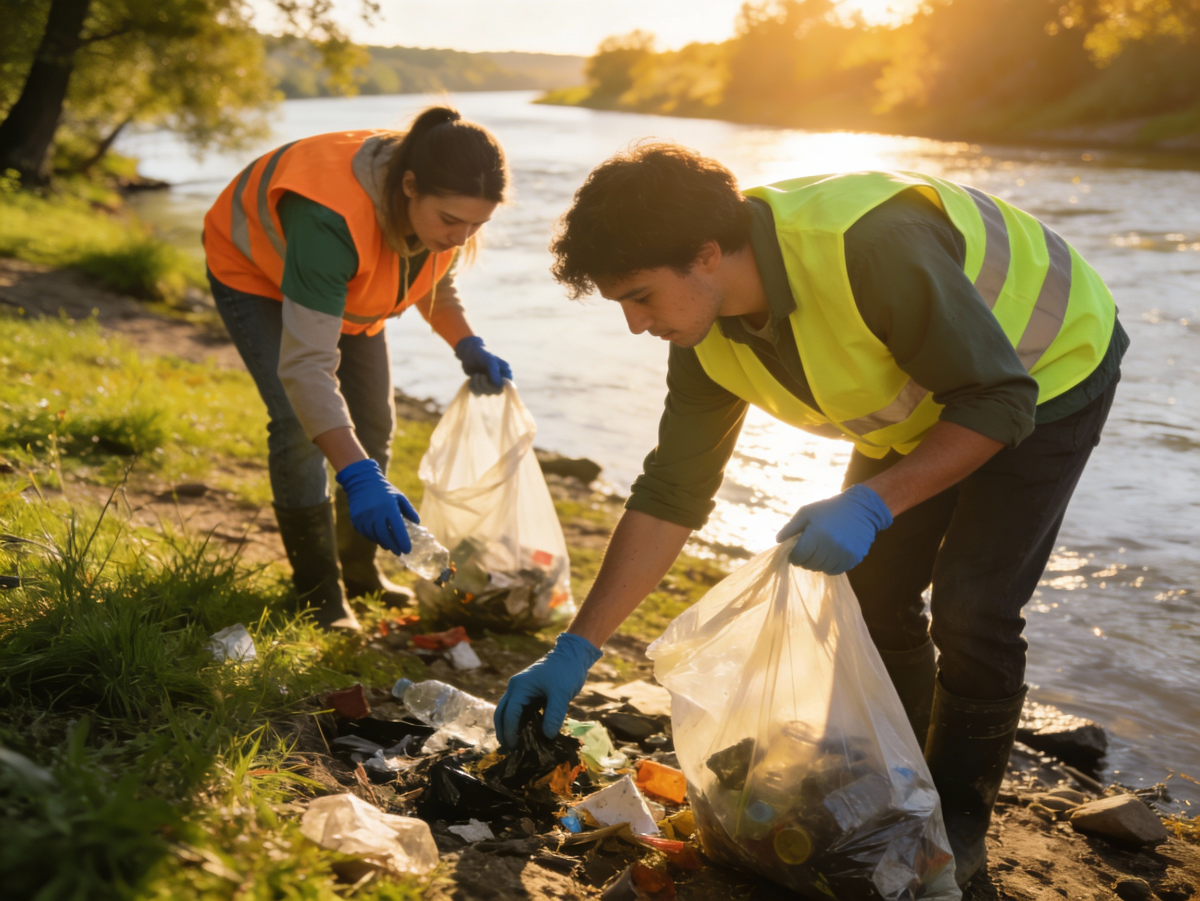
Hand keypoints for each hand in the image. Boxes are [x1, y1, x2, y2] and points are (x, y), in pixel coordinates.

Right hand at [335, 458, 418, 555]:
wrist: (362, 481)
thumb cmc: (385, 490)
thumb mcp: (400, 497)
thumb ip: (409, 510)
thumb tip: (417, 523)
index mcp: (389, 507)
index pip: (398, 529)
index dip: (403, 542)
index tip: (408, 550)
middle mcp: (376, 513)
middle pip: (385, 536)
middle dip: (394, 546)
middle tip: (399, 552)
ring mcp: (364, 517)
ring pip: (375, 537)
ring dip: (384, 543)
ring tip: (390, 546)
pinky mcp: (356, 520)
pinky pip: (366, 534)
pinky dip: (373, 538)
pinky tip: (379, 538)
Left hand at [454, 335, 511, 393]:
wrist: (469, 353)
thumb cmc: (482, 354)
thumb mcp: (490, 360)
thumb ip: (495, 371)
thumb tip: (498, 385)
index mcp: (506, 373)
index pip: (504, 387)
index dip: (495, 386)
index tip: (487, 377)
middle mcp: (500, 380)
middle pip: (495, 392)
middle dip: (484, 384)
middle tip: (479, 375)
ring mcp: (491, 383)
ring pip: (486, 393)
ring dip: (477, 385)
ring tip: (475, 375)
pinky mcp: (482, 386)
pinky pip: (478, 393)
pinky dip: (473, 387)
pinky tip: (471, 379)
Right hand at [494, 632, 601, 748]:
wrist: (573, 655)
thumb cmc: (566, 671)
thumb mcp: (561, 694)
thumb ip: (554, 715)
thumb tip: (547, 736)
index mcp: (519, 687)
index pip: (509, 714)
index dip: (510, 732)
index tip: (514, 748)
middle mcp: (516, 688)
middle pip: (502, 713)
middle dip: (503, 731)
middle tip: (508, 750)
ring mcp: (522, 689)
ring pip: (509, 712)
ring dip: (510, 728)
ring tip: (515, 746)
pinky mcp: (530, 693)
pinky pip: (520, 710)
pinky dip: (520, 722)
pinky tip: (526, 734)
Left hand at [776, 483, 893, 574]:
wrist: (861, 508)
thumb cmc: (830, 509)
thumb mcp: (807, 512)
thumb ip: (791, 527)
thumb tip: (778, 541)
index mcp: (817, 533)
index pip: (799, 556)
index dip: (793, 556)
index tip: (794, 552)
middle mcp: (831, 546)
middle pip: (810, 564)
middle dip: (804, 560)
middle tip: (806, 552)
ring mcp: (844, 554)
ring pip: (822, 569)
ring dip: (817, 564)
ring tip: (819, 552)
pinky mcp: (854, 558)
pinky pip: (836, 571)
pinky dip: (830, 566)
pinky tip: (830, 555)